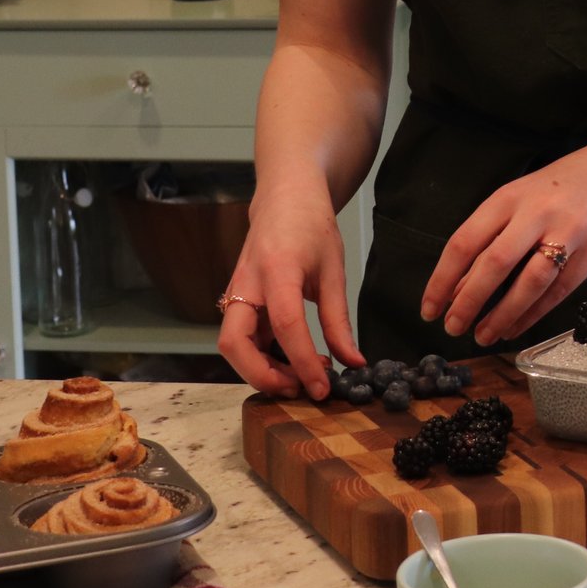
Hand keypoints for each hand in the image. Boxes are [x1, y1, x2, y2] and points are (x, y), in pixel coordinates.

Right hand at [216, 180, 366, 399]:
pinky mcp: (236, 301)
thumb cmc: (311, 227)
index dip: (303, 362)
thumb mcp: (334, 270)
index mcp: (278, 269)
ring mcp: (236, 292)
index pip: (287, 325)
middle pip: (234, 343)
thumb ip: (339, 320)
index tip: (322, 388)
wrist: (285, 198)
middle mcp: (247, 283)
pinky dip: (261, 357)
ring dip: (260, 370)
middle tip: (299, 389)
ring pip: (232, 345)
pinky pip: (242, 338)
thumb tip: (354, 363)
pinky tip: (291, 361)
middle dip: (261, 375)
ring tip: (301, 376)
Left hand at [420, 151, 586, 345]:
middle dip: (469, 301)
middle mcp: (536, 213)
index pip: (465, 242)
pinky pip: (558, 291)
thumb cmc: (561, 188)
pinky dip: (532, 314)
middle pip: (494, 263)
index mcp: (508, 198)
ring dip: (502, 314)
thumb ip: (489, 238)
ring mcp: (568, 232)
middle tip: (452, 328)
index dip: (443, 280)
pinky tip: (514, 328)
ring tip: (483, 335)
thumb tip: (457, 287)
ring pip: (529, 282)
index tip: (429, 308)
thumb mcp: (519, 200)